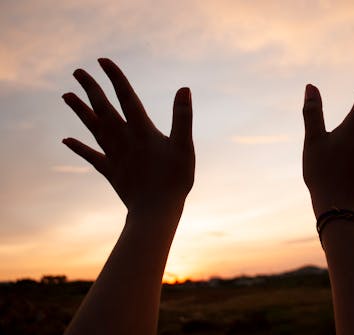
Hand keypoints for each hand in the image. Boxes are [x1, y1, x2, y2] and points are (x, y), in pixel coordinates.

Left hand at [62, 58, 194, 212]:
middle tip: (76, 72)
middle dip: (90, 89)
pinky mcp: (111, 172)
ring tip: (65, 96)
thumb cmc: (174, 179)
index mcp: (142, 131)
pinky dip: (79, 148)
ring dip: (79, 111)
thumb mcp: (184, 146)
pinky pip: (92, 157)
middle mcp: (124, 139)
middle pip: (103, 109)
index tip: (102, 61)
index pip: (126, 98)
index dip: (115, 78)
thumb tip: (184, 88)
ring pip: (93, 128)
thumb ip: (182, 117)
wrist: (156, 211)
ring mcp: (115, 155)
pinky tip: (66, 140)